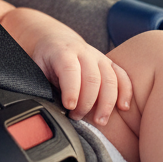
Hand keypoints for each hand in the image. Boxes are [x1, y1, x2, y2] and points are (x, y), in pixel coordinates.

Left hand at [18, 14, 132, 124]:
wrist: (55, 40)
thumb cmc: (45, 59)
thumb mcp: (37, 68)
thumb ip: (42, 83)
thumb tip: (46, 105)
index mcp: (63, 52)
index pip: (70, 70)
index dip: (71, 90)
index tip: (69, 107)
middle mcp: (84, 52)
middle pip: (93, 78)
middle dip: (87, 102)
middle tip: (77, 116)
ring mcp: (99, 57)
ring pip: (110, 79)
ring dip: (107, 103)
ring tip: (100, 120)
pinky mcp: (109, 63)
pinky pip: (122, 76)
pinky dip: (126, 92)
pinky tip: (123, 108)